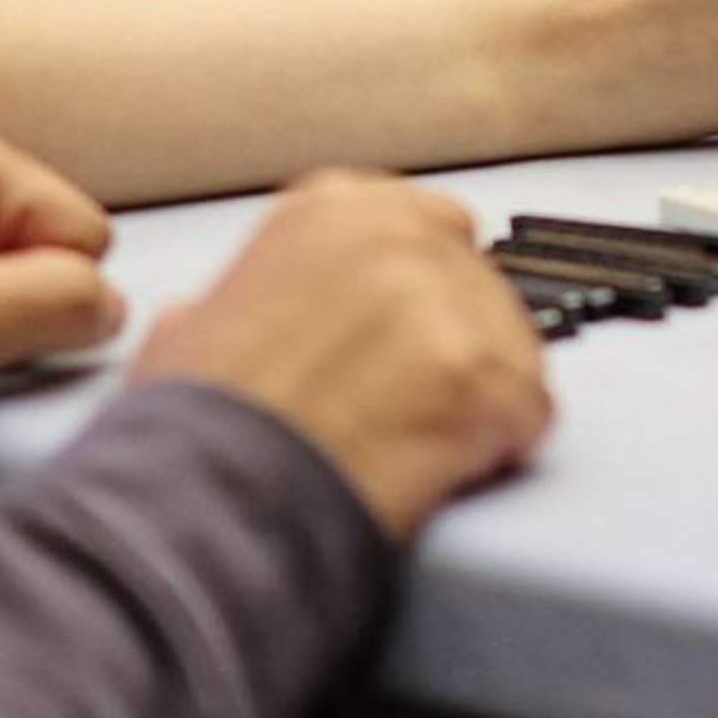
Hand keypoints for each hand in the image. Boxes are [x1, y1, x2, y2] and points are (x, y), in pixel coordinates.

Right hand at [131, 169, 547, 543]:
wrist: (202, 509)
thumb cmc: (191, 433)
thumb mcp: (190, 331)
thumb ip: (242, 298)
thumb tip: (221, 316)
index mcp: (332, 208)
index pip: (423, 230)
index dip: (413, 300)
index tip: (400, 343)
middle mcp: (403, 233)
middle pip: (475, 283)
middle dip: (452, 342)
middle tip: (410, 403)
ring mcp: (450, 302)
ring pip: (512, 343)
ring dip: (477, 397)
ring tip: (413, 446)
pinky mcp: (487, 377)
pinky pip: (528, 411)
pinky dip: (498, 448)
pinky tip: (443, 470)